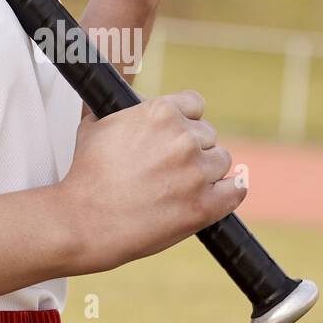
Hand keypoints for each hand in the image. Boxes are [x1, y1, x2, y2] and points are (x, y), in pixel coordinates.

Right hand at [62, 89, 245, 273]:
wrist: (86, 219)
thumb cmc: (88, 174)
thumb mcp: (96, 125)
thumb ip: (123, 110)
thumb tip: (129, 103)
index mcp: (158, 112)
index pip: (195, 103)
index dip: (186, 118)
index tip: (180, 130)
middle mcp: (182, 137)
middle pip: (208, 134)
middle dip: (193, 147)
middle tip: (171, 165)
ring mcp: (196, 172)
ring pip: (222, 161)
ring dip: (207, 170)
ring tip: (182, 183)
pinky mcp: (205, 205)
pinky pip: (236, 190)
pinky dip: (230, 191)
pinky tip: (220, 192)